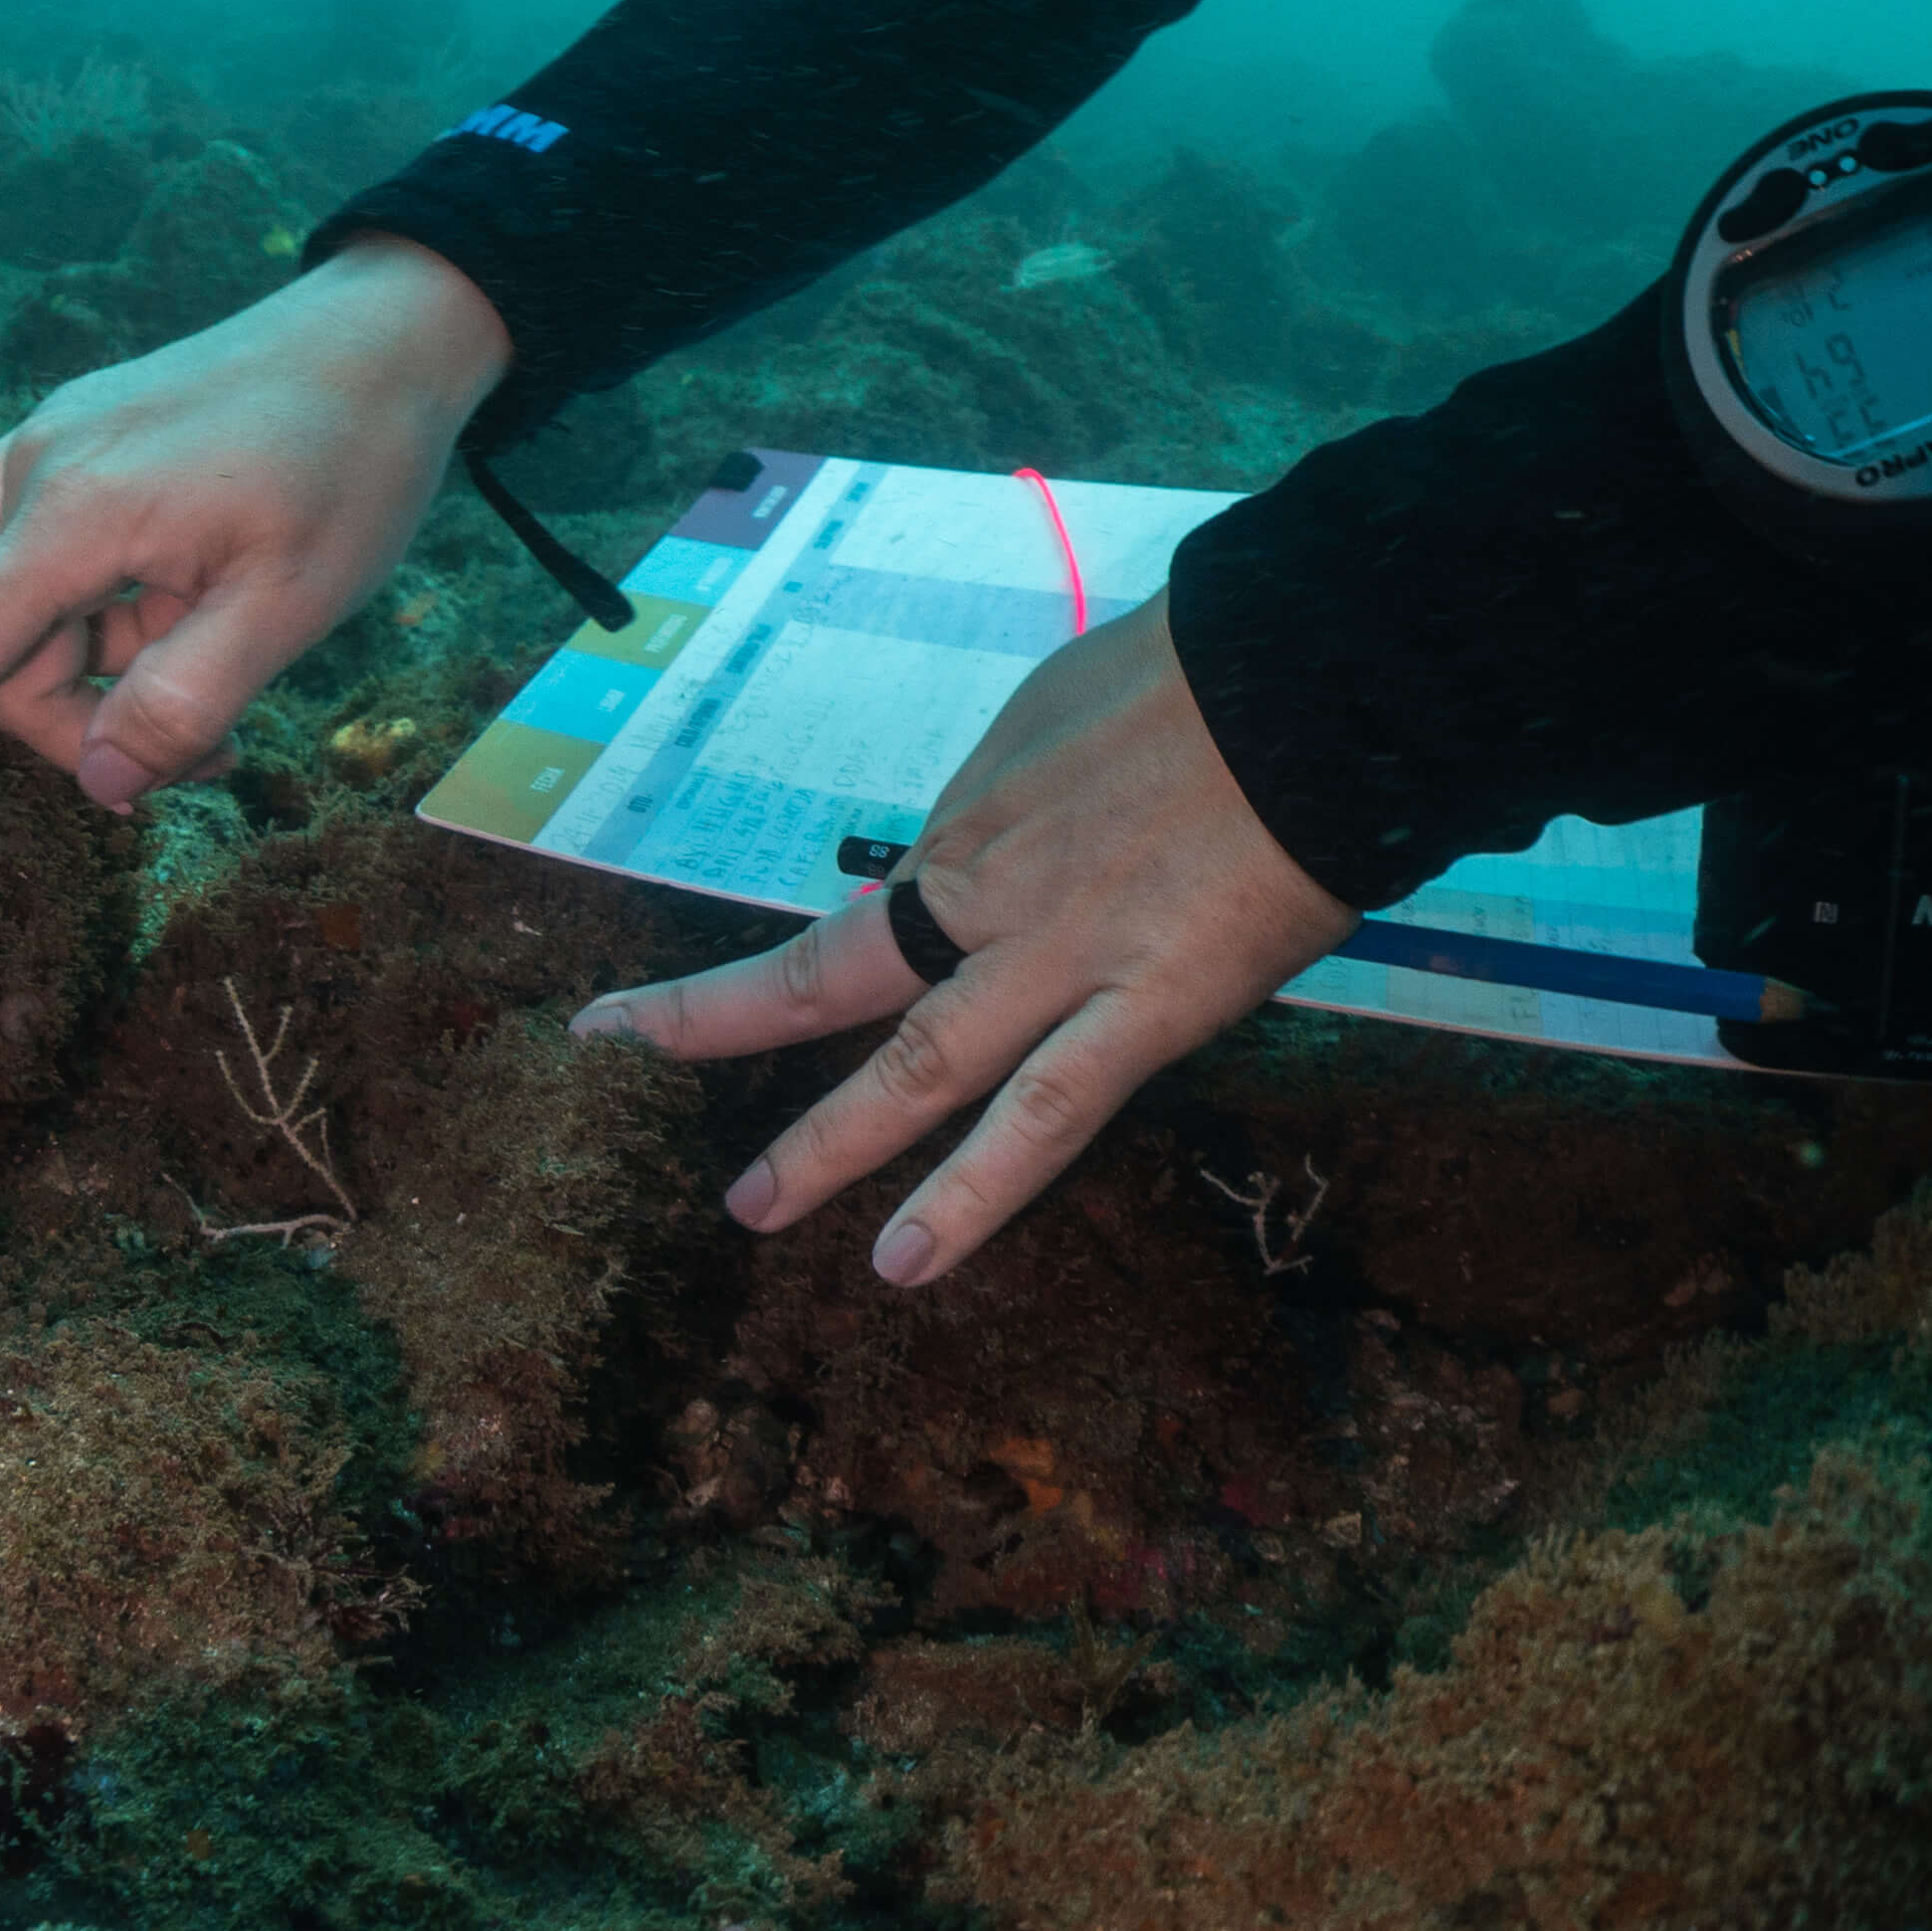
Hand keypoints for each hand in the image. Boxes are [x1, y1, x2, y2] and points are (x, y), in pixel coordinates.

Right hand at [0, 235, 511, 814]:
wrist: (384, 332)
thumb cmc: (347, 467)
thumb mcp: (291, 611)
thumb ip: (181, 706)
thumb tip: (95, 782)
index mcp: (72, 517)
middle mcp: (32, 474)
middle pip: (0, 658)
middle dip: (88, 718)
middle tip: (218, 746)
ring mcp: (48, 448)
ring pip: (24, 612)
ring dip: (101, 660)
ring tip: (216, 641)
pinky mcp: (74, 441)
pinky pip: (45, 553)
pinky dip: (100, 601)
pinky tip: (183, 584)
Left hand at [568, 592, 1350, 1284]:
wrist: (1312, 671)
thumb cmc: (1207, 675)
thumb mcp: (1069, 718)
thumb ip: (1025, 799)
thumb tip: (1005, 837)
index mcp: (972, 827)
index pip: (849, 916)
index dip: (755, 963)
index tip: (671, 993)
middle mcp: (989, 894)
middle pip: (833, 974)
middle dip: (718, 1019)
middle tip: (619, 1052)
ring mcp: (1063, 957)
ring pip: (922, 1065)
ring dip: (831, 1143)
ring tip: (752, 1210)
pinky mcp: (1151, 1007)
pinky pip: (1047, 1114)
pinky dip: (972, 1193)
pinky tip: (909, 1259)